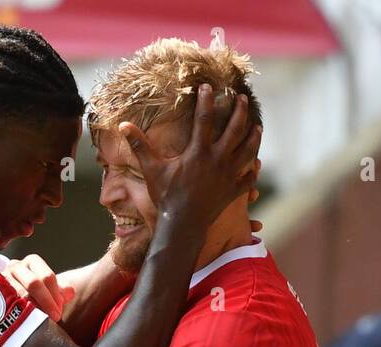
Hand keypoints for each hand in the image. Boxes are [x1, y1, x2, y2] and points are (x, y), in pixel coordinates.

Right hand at [1, 254, 75, 320]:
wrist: (10, 296)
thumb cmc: (35, 293)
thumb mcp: (49, 290)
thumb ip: (60, 291)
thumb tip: (69, 293)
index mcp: (32, 262)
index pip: (47, 277)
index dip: (55, 295)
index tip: (59, 311)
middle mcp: (15, 266)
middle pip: (33, 283)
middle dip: (46, 301)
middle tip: (54, 317)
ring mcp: (2, 278)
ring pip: (19, 294)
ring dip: (33, 309)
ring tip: (41, 321)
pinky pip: (6, 303)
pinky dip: (17, 313)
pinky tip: (24, 321)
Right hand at [121, 84, 261, 232]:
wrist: (182, 225)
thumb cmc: (166, 196)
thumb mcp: (151, 170)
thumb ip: (140, 146)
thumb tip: (123, 126)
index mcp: (199, 152)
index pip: (204, 117)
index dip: (206, 99)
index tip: (208, 86)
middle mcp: (218, 160)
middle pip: (235, 128)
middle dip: (240, 110)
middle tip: (242, 98)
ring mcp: (229, 175)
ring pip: (249, 150)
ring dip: (254, 136)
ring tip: (257, 126)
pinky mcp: (233, 191)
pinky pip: (249, 179)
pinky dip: (254, 171)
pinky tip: (256, 165)